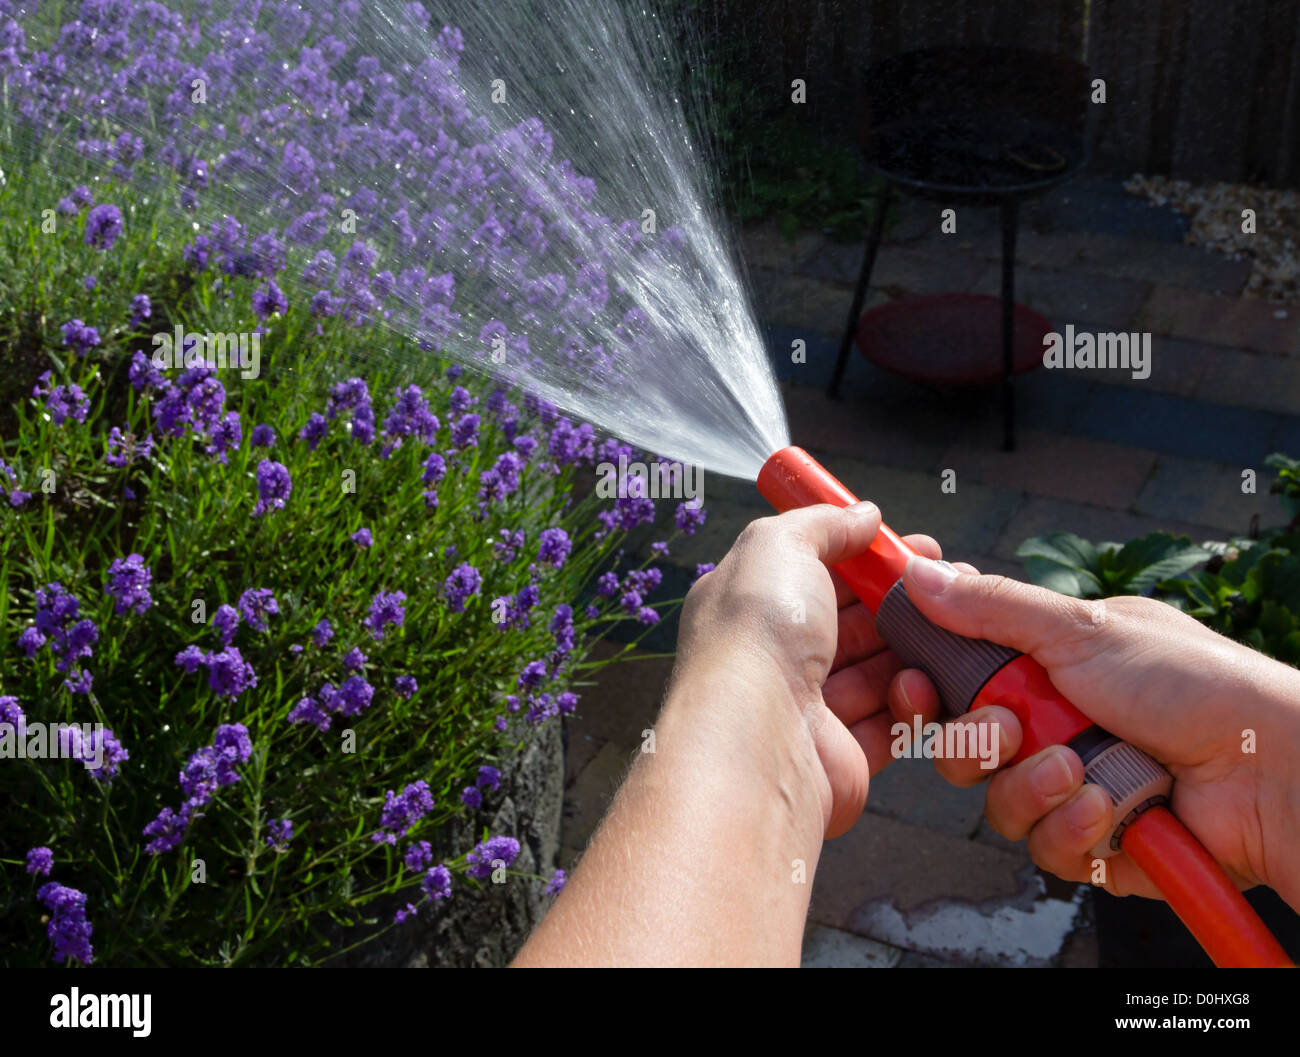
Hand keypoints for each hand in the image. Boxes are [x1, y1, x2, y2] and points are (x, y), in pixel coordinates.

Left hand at [671, 504, 965, 838]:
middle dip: (901, 602)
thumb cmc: (757, 635)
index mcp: (748, 606)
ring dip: (915, 650)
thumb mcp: (780, 547)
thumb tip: (863, 515)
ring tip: (956, 631)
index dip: (865, 556)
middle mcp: (771, 657)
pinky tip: (932, 680)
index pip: (813, 571)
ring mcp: (805, 710)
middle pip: (850, 622)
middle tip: (953, 587)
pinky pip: (889, 722)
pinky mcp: (839, 755)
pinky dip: (914, 702)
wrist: (757, 741)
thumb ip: (823, 524)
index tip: (914, 547)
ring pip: (875, 672)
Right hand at [889, 557, 1299, 910]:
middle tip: (1008, 731)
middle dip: (977, 742)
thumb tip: (919, 573)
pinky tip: (1107, 807)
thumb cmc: (1191, 683)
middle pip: (966, 746)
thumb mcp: (1080, 629)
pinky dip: (1071, 827)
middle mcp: (1057, 725)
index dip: (930, 688)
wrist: (1269, 767)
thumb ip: (992, 608)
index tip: (917, 685)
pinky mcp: (1096, 842)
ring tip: (1077, 770)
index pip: (962, 679)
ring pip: (999, 801)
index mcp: (1050, 667)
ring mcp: (1075, 785)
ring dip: (1032, 786)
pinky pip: (1045, 846)